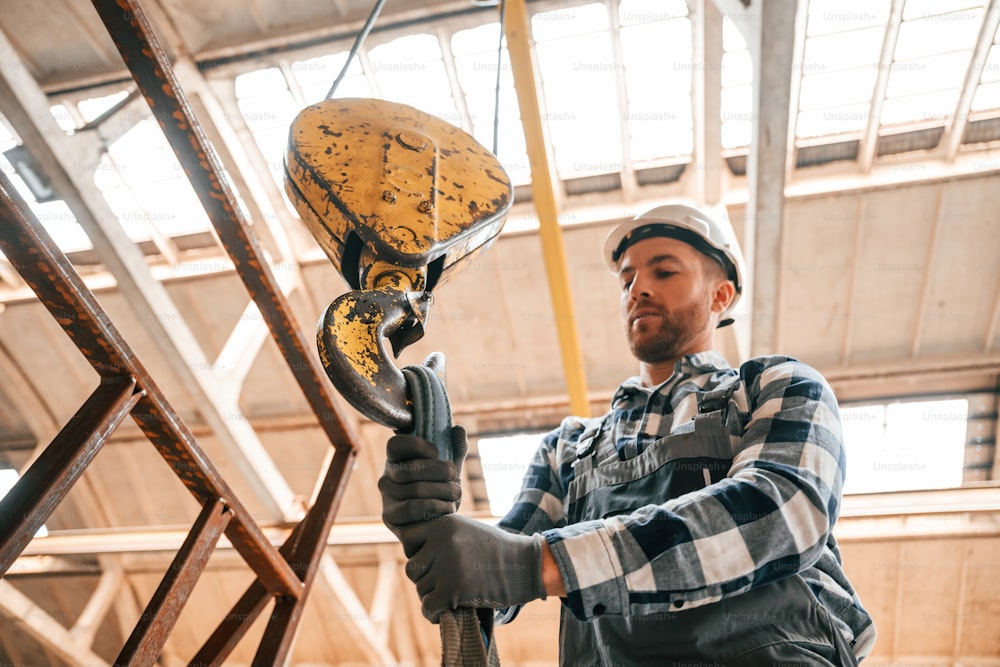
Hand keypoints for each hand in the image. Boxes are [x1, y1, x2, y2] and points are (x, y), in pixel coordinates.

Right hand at [379, 426, 467, 549]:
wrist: (439, 527)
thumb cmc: (441, 493)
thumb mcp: (450, 470)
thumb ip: (455, 449)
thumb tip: (458, 430)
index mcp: (397, 460)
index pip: (396, 445)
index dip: (418, 446)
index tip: (437, 452)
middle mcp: (386, 478)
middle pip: (409, 469)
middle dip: (440, 471)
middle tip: (455, 477)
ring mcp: (386, 498)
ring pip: (416, 489)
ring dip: (443, 491)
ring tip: (455, 494)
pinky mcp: (390, 517)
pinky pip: (413, 508)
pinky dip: (436, 507)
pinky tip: (447, 508)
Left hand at [401, 514, 545, 621]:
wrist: (526, 565)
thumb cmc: (497, 552)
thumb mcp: (467, 532)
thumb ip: (441, 540)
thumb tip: (412, 564)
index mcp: (444, 523)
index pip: (409, 540)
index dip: (420, 556)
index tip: (435, 565)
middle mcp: (442, 540)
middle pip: (413, 568)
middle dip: (426, 580)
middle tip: (445, 586)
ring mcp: (447, 563)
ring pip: (420, 588)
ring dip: (433, 597)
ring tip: (452, 597)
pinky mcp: (453, 587)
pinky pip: (428, 606)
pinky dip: (434, 613)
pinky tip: (446, 612)